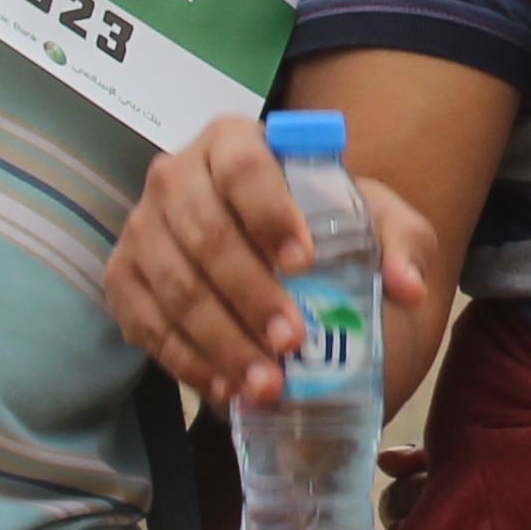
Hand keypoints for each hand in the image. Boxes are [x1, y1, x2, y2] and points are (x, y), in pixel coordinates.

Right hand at [104, 117, 435, 408]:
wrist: (277, 263)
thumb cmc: (325, 229)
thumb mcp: (375, 223)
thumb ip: (402, 241)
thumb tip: (407, 285)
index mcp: (233, 141)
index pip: (242, 166)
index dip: (268, 212)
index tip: (303, 261)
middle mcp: (175, 176)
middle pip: (204, 233)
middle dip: (249, 293)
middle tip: (293, 341)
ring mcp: (142, 229)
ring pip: (174, 286)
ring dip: (221, 339)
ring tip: (268, 382)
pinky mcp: (123, 280)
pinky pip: (146, 325)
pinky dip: (187, 360)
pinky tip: (227, 388)